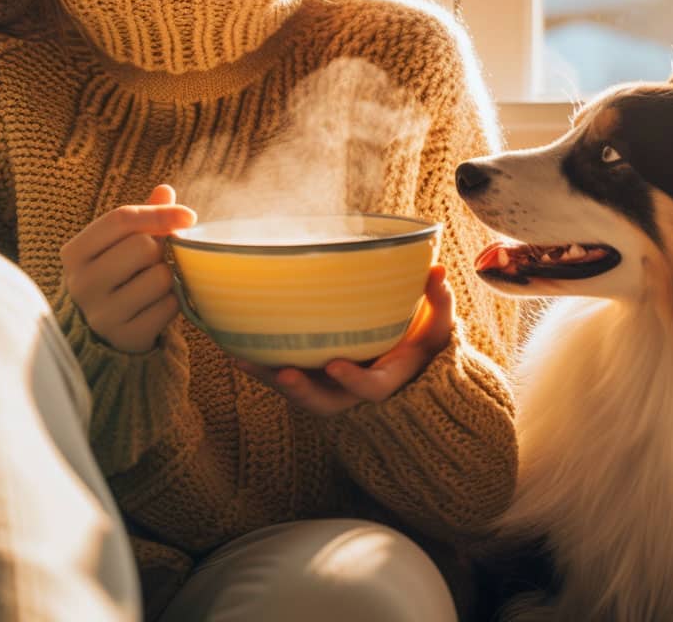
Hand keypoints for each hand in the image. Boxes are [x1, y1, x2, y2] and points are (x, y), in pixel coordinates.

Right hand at [60, 184, 195, 352]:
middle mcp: (82, 283)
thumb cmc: (117, 275)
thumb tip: (165, 190)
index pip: (121, 219)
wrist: (102, 332)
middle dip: (159, 250)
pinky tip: (157, 305)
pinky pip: (168, 307)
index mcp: (76, 252)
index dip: (159, 213)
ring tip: (153, 284)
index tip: (189, 215)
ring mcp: (101, 313)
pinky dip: (172, 303)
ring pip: (160, 277)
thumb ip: (142, 217)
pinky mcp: (125, 336)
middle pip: (143, 246)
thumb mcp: (121, 244)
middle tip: (154, 261)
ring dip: (168, 278)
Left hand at [236, 265, 453, 416]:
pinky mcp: (310, 372)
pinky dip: (259, 362)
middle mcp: (352, 388)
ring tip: (241, 357)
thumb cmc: (423, 340)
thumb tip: (438, 270)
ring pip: (296, 390)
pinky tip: (233, 345)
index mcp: (385, 378)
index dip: (352, 381)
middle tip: (283, 373)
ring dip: (269, 376)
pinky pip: (282, 371)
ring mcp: (328, 384)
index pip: (370, 389)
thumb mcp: (439, 323)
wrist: (406, 361)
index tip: (335, 364)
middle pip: (324, 402)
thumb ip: (439, 299)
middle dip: (301, 391)